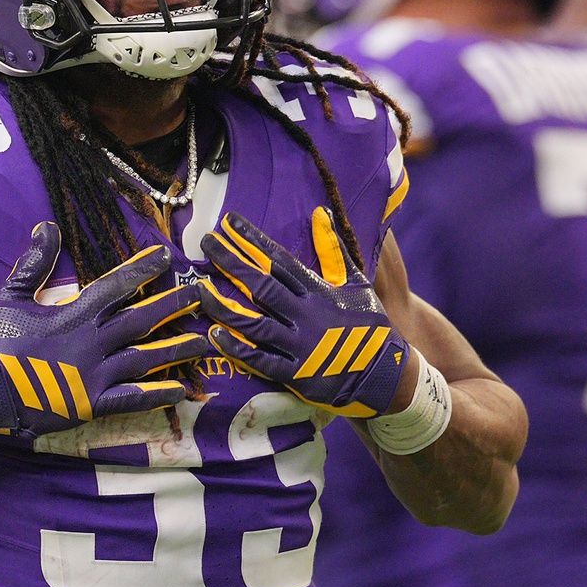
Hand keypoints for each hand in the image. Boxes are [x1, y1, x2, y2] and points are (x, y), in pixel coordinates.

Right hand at [0, 222, 208, 436]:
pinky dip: (157, 394)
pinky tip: (181, 389)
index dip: (143, 269)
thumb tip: (46, 226)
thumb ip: (34, 262)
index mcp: (72, 314)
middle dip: (172, 305)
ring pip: (144, 358)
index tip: (165, 257)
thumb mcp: (10, 295)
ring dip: (176, 348)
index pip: (116, 285)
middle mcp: (90, 342)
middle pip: (141, 319)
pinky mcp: (89, 405)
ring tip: (203, 340)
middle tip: (201, 294)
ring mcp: (93, 375)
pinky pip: (131, 399)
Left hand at [199, 210, 408, 417]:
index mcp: (319, 291)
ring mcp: (299, 346)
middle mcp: (306, 315)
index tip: (229, 222)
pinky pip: (258, 359)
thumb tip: (320, 212)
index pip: (279, 260)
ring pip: (253, 323)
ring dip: (224, 306)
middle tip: (206, 242)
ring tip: (199, 289)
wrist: (387, 374)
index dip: (253, 240)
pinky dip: (235, 347)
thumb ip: (335, 250)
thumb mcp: (358, 283)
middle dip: (231, 262)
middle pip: (261, 285)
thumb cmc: (370, 325)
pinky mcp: (294, 374)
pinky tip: (213, 334)